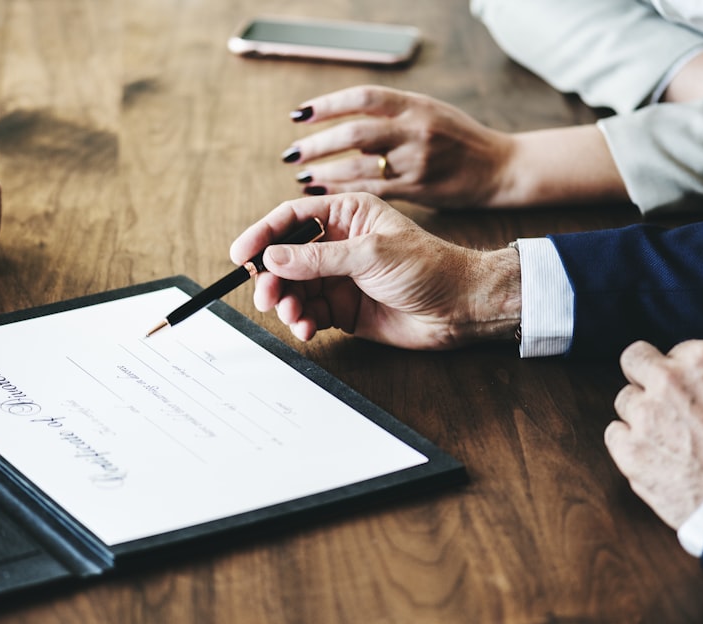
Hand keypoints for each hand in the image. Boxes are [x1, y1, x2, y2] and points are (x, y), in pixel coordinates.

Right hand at [229, 193, 520, 348]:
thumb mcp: (371, 255)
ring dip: (286, 303)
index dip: (262, 234)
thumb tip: (273, 256)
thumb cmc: (428, 267)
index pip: (291, 218)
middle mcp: (339, 244)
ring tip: (292, 316)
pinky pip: (309, 313)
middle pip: (286, 257)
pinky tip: (306, 328)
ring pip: (294, 288)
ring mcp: (339, 277)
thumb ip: (318, 258)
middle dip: (272, 278)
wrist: (460, 308)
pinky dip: (301, 321)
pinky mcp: (342, 308)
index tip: (241, 255)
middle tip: (266, 297)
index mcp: (347, 215)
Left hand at [282, 85, 627, 208]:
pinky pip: (373, 191)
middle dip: (318, 144)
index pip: (363, 99)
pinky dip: (345, 191)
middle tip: (291, 152)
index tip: (299, 114)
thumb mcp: (429, 112)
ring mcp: (417, 161)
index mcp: (416, 105)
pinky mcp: (418, 189)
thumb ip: (391, 114)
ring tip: (302, 175)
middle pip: (356, 134)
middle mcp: (416, 130)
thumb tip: (343, 120)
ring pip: (361, 166)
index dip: (327, 105)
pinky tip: (325, 192)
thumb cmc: (459, 139)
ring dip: (326, 171)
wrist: (499, 167)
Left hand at [604, 340, 702, 528]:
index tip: (689, 393)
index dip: (680, 374)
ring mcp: (644, 414)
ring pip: (624, 401)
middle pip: (634, 360)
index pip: (671, 352)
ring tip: (667, 440)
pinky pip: (613, 434)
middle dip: (644, 377)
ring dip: (639, 416)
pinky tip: (652, 457)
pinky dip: (627, 444)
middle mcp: (667, 380)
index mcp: (702, 361)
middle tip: (659, 400)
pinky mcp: (628, 449)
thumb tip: (697, 389)